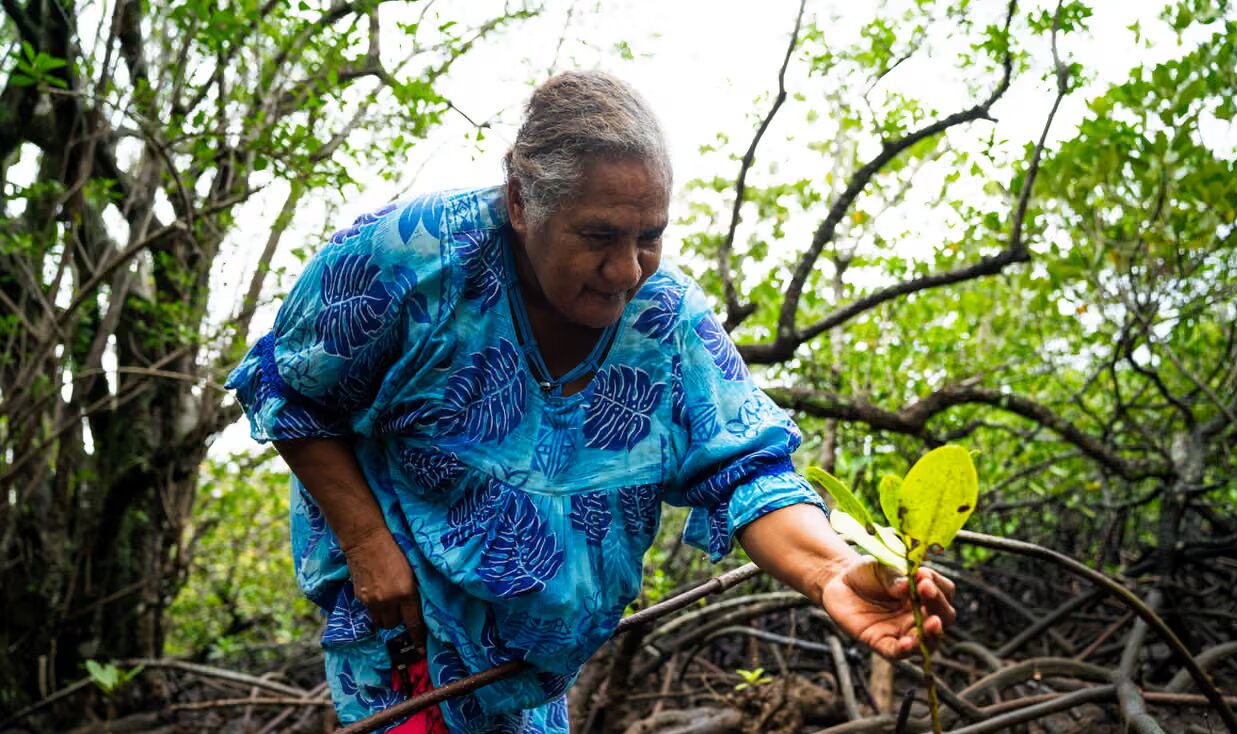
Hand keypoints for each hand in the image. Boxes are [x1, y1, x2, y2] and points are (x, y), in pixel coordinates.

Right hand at [341, 529, 425, 647]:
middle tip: (401, 609)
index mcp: (406, 593)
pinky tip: (378, 596)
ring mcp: (372, 601)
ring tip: (389, 604)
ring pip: (381, 622)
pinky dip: (375, 609)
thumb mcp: (411, 570)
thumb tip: (416, 607)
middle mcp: (388, 601)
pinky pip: (370, 613)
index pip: (413, 623)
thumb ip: (413, 591)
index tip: (421, 650)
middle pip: (394, 625)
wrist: (366, 539)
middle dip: (399, 621)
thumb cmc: (394, 549)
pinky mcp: (360, 597)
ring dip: (386, 617)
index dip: (418, 638)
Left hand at [820, 557, 955, 659]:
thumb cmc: (867, 573)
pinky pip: (897, 653)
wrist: (839, 581)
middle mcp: (918, 615)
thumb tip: (906, 586)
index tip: (923, 576)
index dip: (938, 585)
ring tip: (932, 623)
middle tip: (927, 591)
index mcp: (924, 594)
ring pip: (927, 642)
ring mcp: (902, 631)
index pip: (944, 592)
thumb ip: (893, 576)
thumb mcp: (881, 567)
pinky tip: (906, 643)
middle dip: (939, 607)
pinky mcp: (882, 643)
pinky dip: (904, 650)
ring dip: (931, 634)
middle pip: (943, 618)